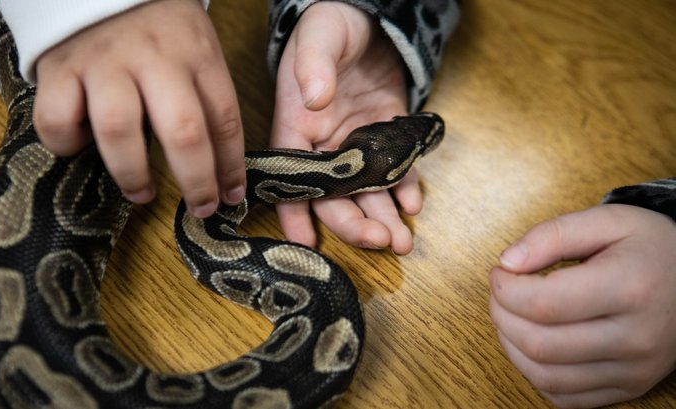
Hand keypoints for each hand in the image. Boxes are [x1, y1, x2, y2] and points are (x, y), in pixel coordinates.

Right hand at [33, 0, 245, 216]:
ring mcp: (104, 62)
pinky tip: (81, 146)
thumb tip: (222, 173)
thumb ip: (207, 100)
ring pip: (119, 130)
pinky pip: (57, 119)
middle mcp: (154, 58)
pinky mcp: (59, 68)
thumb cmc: (157, 28)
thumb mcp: (196, 50)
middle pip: (183, 131)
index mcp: (196, 53)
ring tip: (142, 193)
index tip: (231, 196)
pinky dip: (67, 144)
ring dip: (134, 173)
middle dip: (195, 181)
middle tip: (199, 208)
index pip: (225, 118)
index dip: (230, 165)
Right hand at [271, 2, 419, 253]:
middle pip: (332, 197)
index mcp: (297, 127)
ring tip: (403, 242)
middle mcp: (324, 146)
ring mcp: (357, 146)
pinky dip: (404, 190)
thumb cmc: (331, 25)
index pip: (291, 178)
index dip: (295, 213)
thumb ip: (313, 67)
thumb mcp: (319, 38)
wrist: (368, 18)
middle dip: (354, 224)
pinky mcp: (386, 139)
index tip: (307, 245)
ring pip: (366, 193)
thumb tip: (315, 98)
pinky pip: (395, 171)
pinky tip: (414, 203)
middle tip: (380, 241)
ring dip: (383, 219)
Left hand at [489, 204, 675, 407]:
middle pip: (540, 344)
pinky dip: (534, 372)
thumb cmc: (649, 247)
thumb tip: (508, 262)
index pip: (544, 303)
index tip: (500, 272)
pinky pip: (564, 397)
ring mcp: (634, 369)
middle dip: (502, 315)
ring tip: (511, 316)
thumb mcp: (608, 220)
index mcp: (631, 287)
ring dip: (511, 346)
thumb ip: (552, 235)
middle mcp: (636, 336)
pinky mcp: (629, 388)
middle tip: (501, 292)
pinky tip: (531, 343)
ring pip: (546, 376)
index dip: (504, 289)